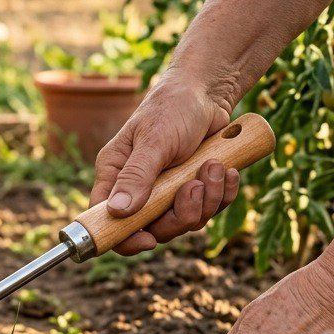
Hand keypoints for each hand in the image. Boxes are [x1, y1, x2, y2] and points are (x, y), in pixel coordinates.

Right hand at [89, 73, 239, 254]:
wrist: (209, 93)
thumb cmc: (172, 108)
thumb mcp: (154, 140)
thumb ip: (137, 176)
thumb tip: (117, 212)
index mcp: (116, 175)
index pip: (107, 219)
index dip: (124, 238)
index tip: (149, 240)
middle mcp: (139, 188)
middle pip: (153, 229)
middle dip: (180, 215)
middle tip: (194, 186)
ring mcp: (168, 192)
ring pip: (185, 221)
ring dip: (206, 199)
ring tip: (214, 165)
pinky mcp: (194, 189)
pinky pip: (210, 209)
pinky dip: (222, 193)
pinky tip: (226, 169)